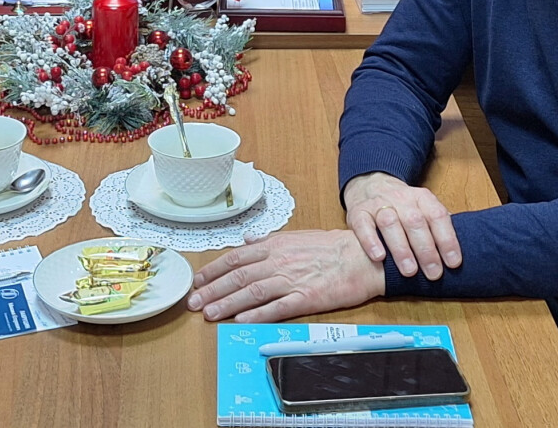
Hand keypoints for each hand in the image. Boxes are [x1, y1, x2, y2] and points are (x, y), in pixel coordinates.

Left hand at [186, 230, 383, 322]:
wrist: (363, 257)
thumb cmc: (332, 248)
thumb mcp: (298, 236)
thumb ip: (270, 241)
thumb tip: (248, 240)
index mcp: (276, 246)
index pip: (236, 257)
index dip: (213, 270)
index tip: (197, 281)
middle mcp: (279, 261)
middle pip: (238, 276)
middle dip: (212, 290)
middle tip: (193, 302)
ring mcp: (292, 280)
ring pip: (252, 292)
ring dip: (228, 304)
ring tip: (209, 314)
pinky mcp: (306, 297)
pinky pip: (278, 307)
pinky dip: (258, 314)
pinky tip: (242, 321)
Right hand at [341, 172, 459, 280]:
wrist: (371, 184)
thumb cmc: (403, 206)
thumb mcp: (423, 208)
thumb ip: (438, 225)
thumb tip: (459, 251)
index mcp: (422, 198)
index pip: (438, 216)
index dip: (447, 240)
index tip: (453, 263)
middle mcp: (401, 199)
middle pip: (415, 222)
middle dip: (426, 250)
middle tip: (434, 273)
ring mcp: (378, 204)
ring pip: (390, 223)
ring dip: (401, 249)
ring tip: (410, 271)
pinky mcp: (358, 212)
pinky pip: (363, 225)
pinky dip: (371, 241)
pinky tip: (378, 257)